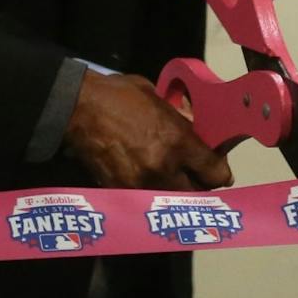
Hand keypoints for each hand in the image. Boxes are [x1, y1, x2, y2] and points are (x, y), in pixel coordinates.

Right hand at [62, 71, 231, 190]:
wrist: (78, 108)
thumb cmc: (119, 95)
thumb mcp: (157, 99)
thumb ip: (180, 119)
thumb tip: (195, 129)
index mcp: (178, 141)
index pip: (214, 172)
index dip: (219, 172)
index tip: (217, 170)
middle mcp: (164, 168)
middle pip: (196, 194)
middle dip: (198, 186)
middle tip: (195, 176)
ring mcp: (142, 184)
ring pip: (171, 201)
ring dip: (175, 193)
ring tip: (170, 180)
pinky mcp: (122, 191)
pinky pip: (146, 199)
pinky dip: (149, 194)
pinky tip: (146, 181)